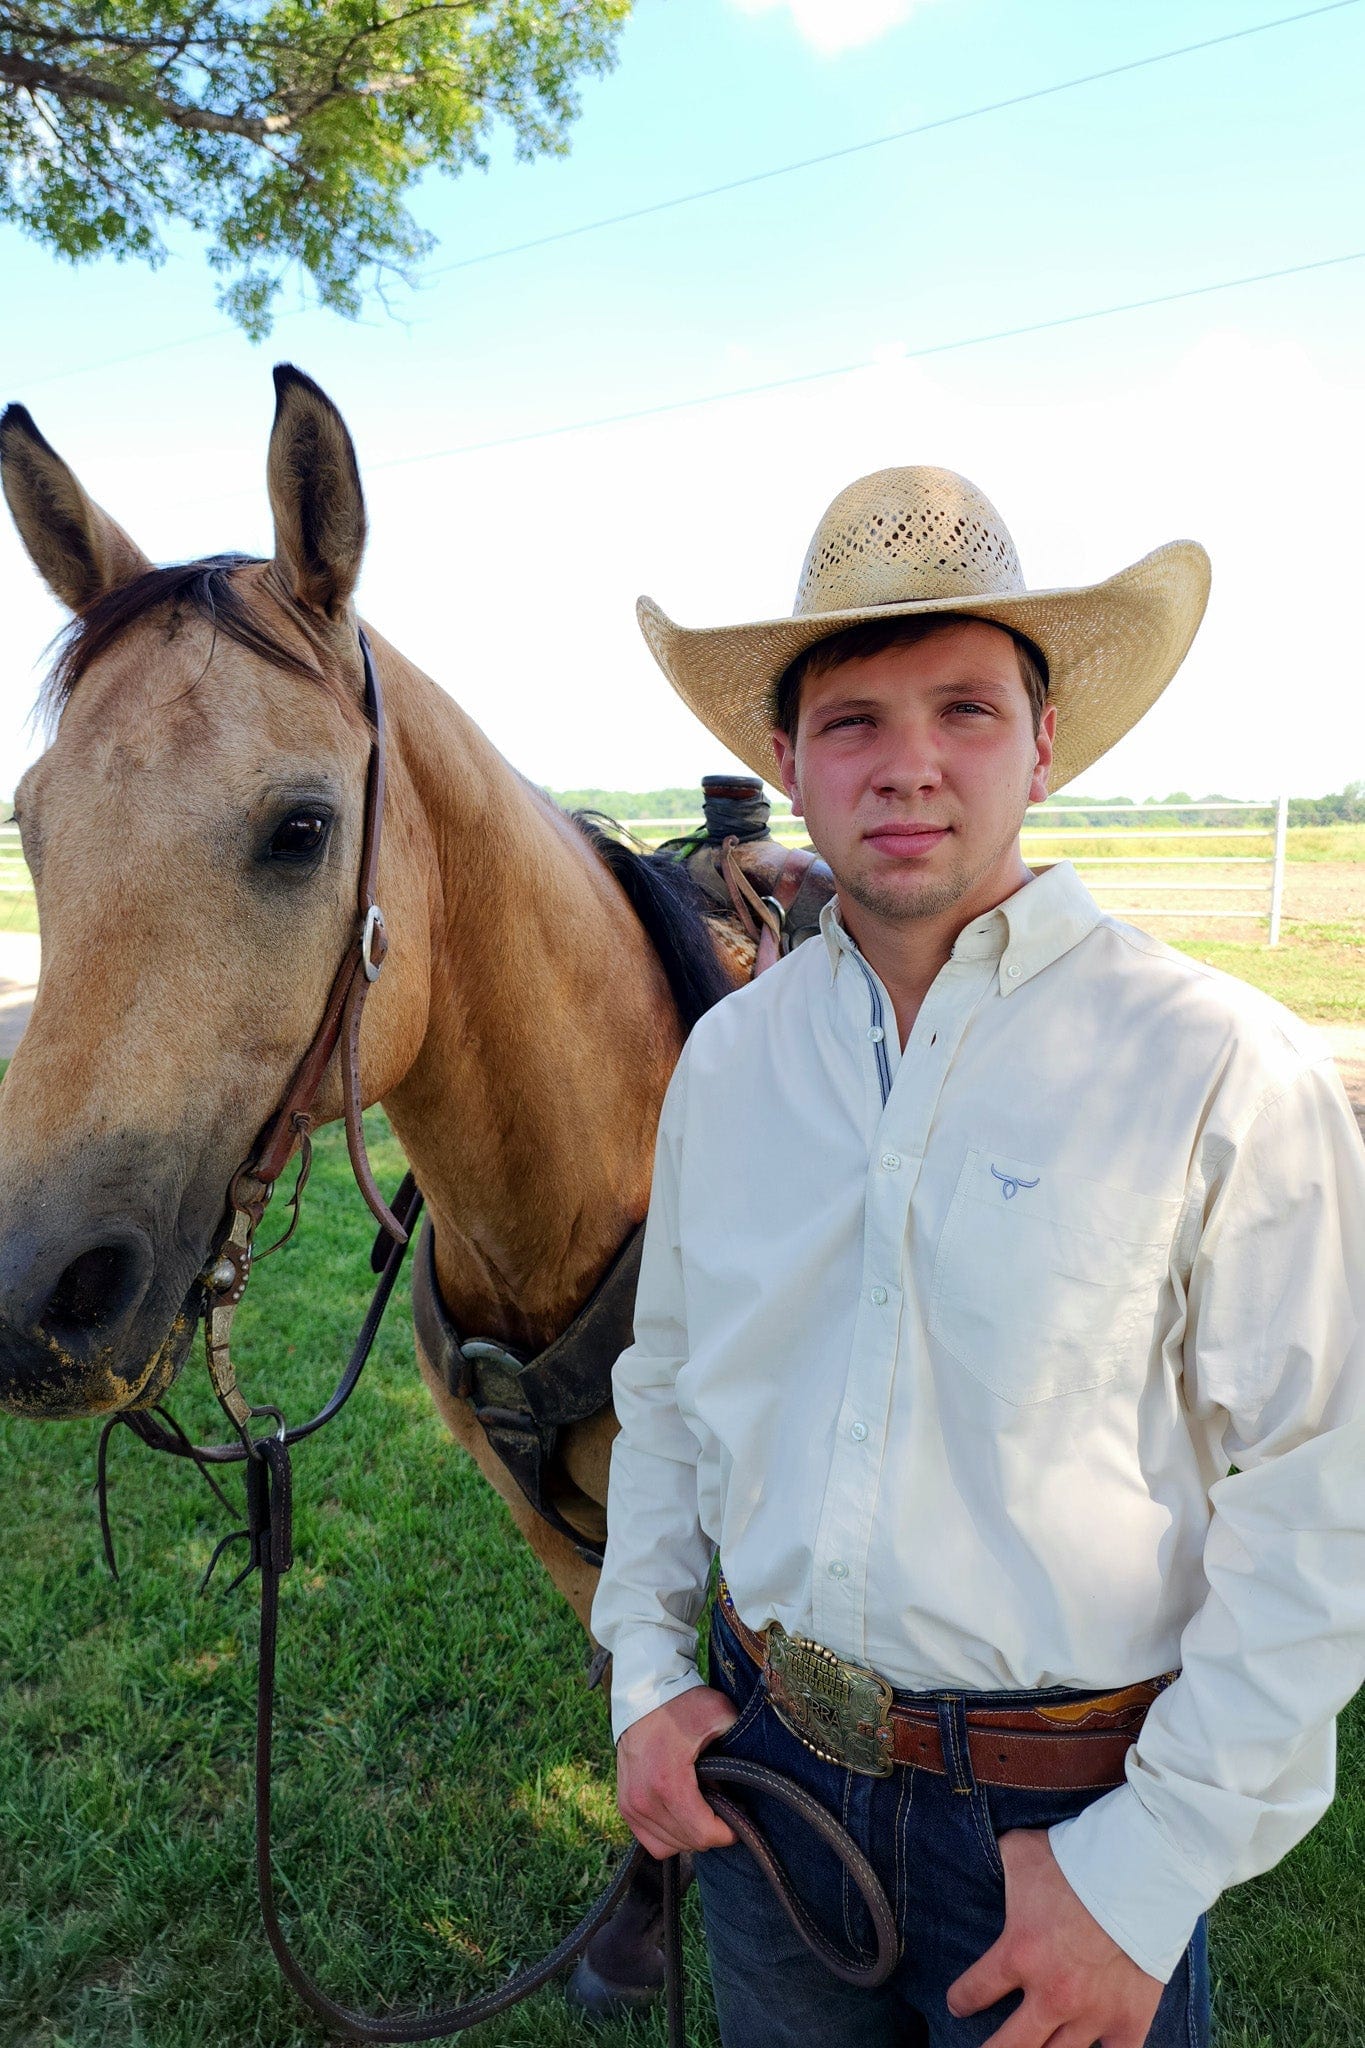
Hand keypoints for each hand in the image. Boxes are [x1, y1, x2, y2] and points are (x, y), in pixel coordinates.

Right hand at [615, 1685, 739, 1858]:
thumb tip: (754, 1778)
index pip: (703, 1834)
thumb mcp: (719, 1714)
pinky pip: (650, 1841)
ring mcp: (631, 1804)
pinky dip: (669, 1836)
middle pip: (688, 1842)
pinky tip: (682, 1816)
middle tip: (723, 1806)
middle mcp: (644, 1799)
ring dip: (690, 1834)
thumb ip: (740, 1744)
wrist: (643, 1690)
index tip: (739, 1816)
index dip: (728, 1832)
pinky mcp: (624, 1804)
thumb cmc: (681, 1703)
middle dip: (711, 1830)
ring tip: (703, 1808)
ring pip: (669, 1846)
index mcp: (667, 1782)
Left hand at [946, 1828, 1163, 2047]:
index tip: (957, 2006)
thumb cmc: (1075, 1860)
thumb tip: (981, 1853)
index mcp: (1019, 1954)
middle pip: (1010, 2045)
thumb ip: (999, 1863)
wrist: (1139, 1874)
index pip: (974, 1992)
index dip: (961, 2001)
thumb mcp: (1021, 1851)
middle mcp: (1051, 1994)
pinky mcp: (1129, 2020)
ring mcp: (1092, 2013)